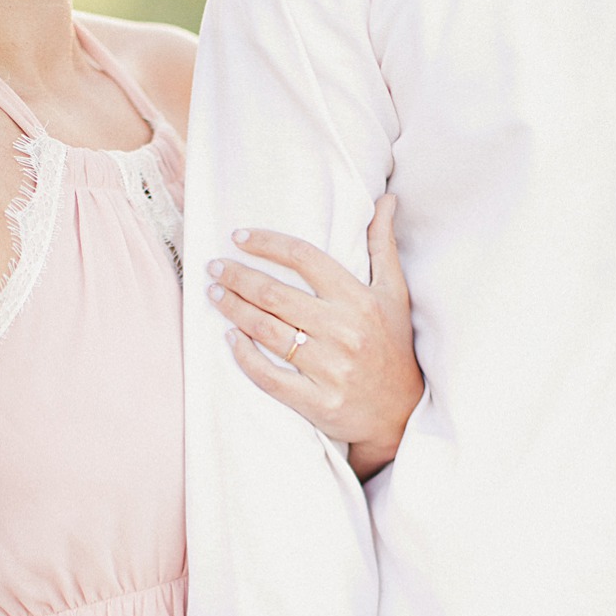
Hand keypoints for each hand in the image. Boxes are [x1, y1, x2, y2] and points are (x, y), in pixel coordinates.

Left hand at [206, 194, 422, 477]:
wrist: (401, 413)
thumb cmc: (393, 346)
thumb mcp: (395, 294)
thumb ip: (383, 247)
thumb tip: (386, 201)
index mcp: (359, 300)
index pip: (305, 258)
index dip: (268, 244)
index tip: (239, 237)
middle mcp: (344, 331)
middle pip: (275, 294)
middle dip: (237, 277)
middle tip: (214, 267)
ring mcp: (330, 368)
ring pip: (266, 331)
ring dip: (233, 309)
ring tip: (213, 294)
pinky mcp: (317, 401)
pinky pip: (269, 376)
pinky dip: (245, 356)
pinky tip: (229, 339)